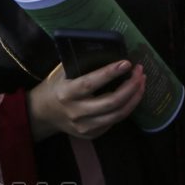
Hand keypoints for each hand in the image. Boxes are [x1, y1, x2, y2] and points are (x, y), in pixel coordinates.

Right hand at [26, 61, 144, 141]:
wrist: (42, 114)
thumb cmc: (56, 86)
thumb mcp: (62, 72)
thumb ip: (81, 63)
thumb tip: (108, 49)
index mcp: (67, 93)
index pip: (91, 83)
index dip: (110, 73)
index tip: (127, 63)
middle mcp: (76, 112)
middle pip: (111, 102)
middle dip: (131, 86)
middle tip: (140, 72)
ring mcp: (83, 126)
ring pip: (118, 115)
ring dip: (135, 98)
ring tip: (142, 82)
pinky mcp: (90, 134)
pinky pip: (114, 122)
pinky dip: (127, 107)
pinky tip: (133, 95)